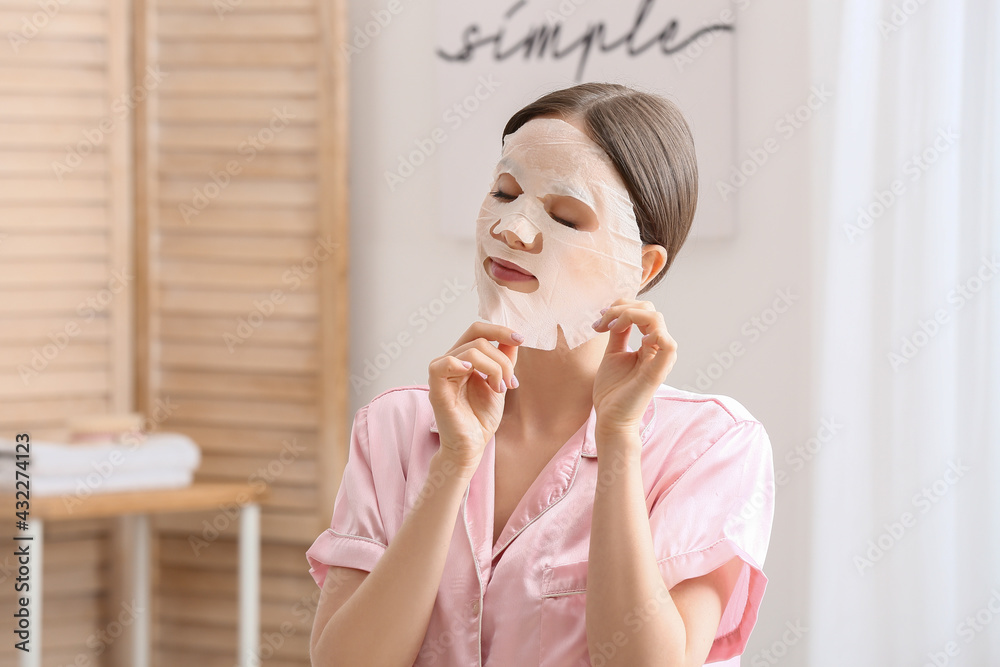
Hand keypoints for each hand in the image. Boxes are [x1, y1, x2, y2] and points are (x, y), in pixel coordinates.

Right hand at [428, 323, 520, 474]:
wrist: (472, 446)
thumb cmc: (481, 418)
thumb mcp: (500, 383)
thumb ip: (504, 360)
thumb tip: (512, 338)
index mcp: (465, 358)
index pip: (478, 330)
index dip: (500, 330)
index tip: (521, 339)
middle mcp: (451, 361)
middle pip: (478, 338)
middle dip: (502, 358)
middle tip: (511, 382)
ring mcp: (442, 374)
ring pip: (471, 351)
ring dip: (494, 368)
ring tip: (499, 389)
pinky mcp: (436, 388)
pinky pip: (442, 364)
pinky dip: (459, 364)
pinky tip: (472, 373)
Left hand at [591, 299, 677, 436]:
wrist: (609, 417)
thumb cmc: (612, 390)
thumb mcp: (613, 353)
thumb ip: (619, 333)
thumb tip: (617, 314)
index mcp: (650, 345)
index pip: (644, 311)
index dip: (621, 306)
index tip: (599, 319)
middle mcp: (658, 349)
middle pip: (650, 310)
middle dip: (621, 308)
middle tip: (601, 322)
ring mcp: (660, 359)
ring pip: (656, 319)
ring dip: (628, 315)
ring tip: (610, 327)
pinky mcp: (659, 371)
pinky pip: (668, 344)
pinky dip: (652, 332)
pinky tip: (631, 336)